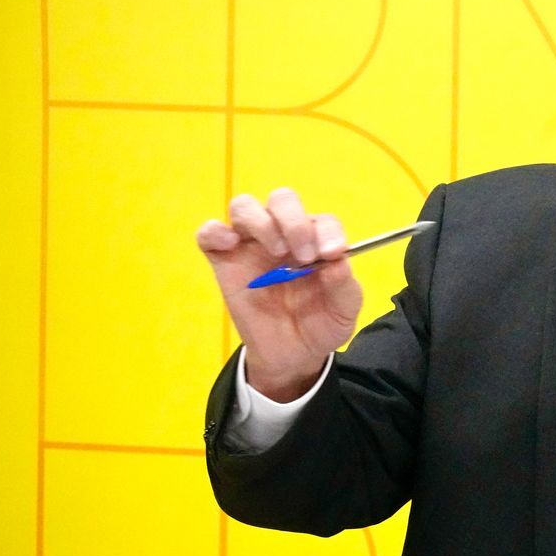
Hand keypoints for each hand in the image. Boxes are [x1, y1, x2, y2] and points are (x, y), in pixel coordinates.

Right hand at [197, 187, 362, 401]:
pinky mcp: (224, 260)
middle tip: (303, 256)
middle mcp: (284, 236)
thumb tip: (337, 262)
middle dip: (294, 221)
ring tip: (275, 252)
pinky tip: (229, 245)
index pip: (322, 220)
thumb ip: (345, 287)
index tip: (330, 254)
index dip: (328, 231)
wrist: (292, 355)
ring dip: (261, 222)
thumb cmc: (320, 324)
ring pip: (245, 207)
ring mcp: (252, 245)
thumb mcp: (344, 313)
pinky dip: (215, 231)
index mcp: (316, 242)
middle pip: (282, 200)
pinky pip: (209, 233)